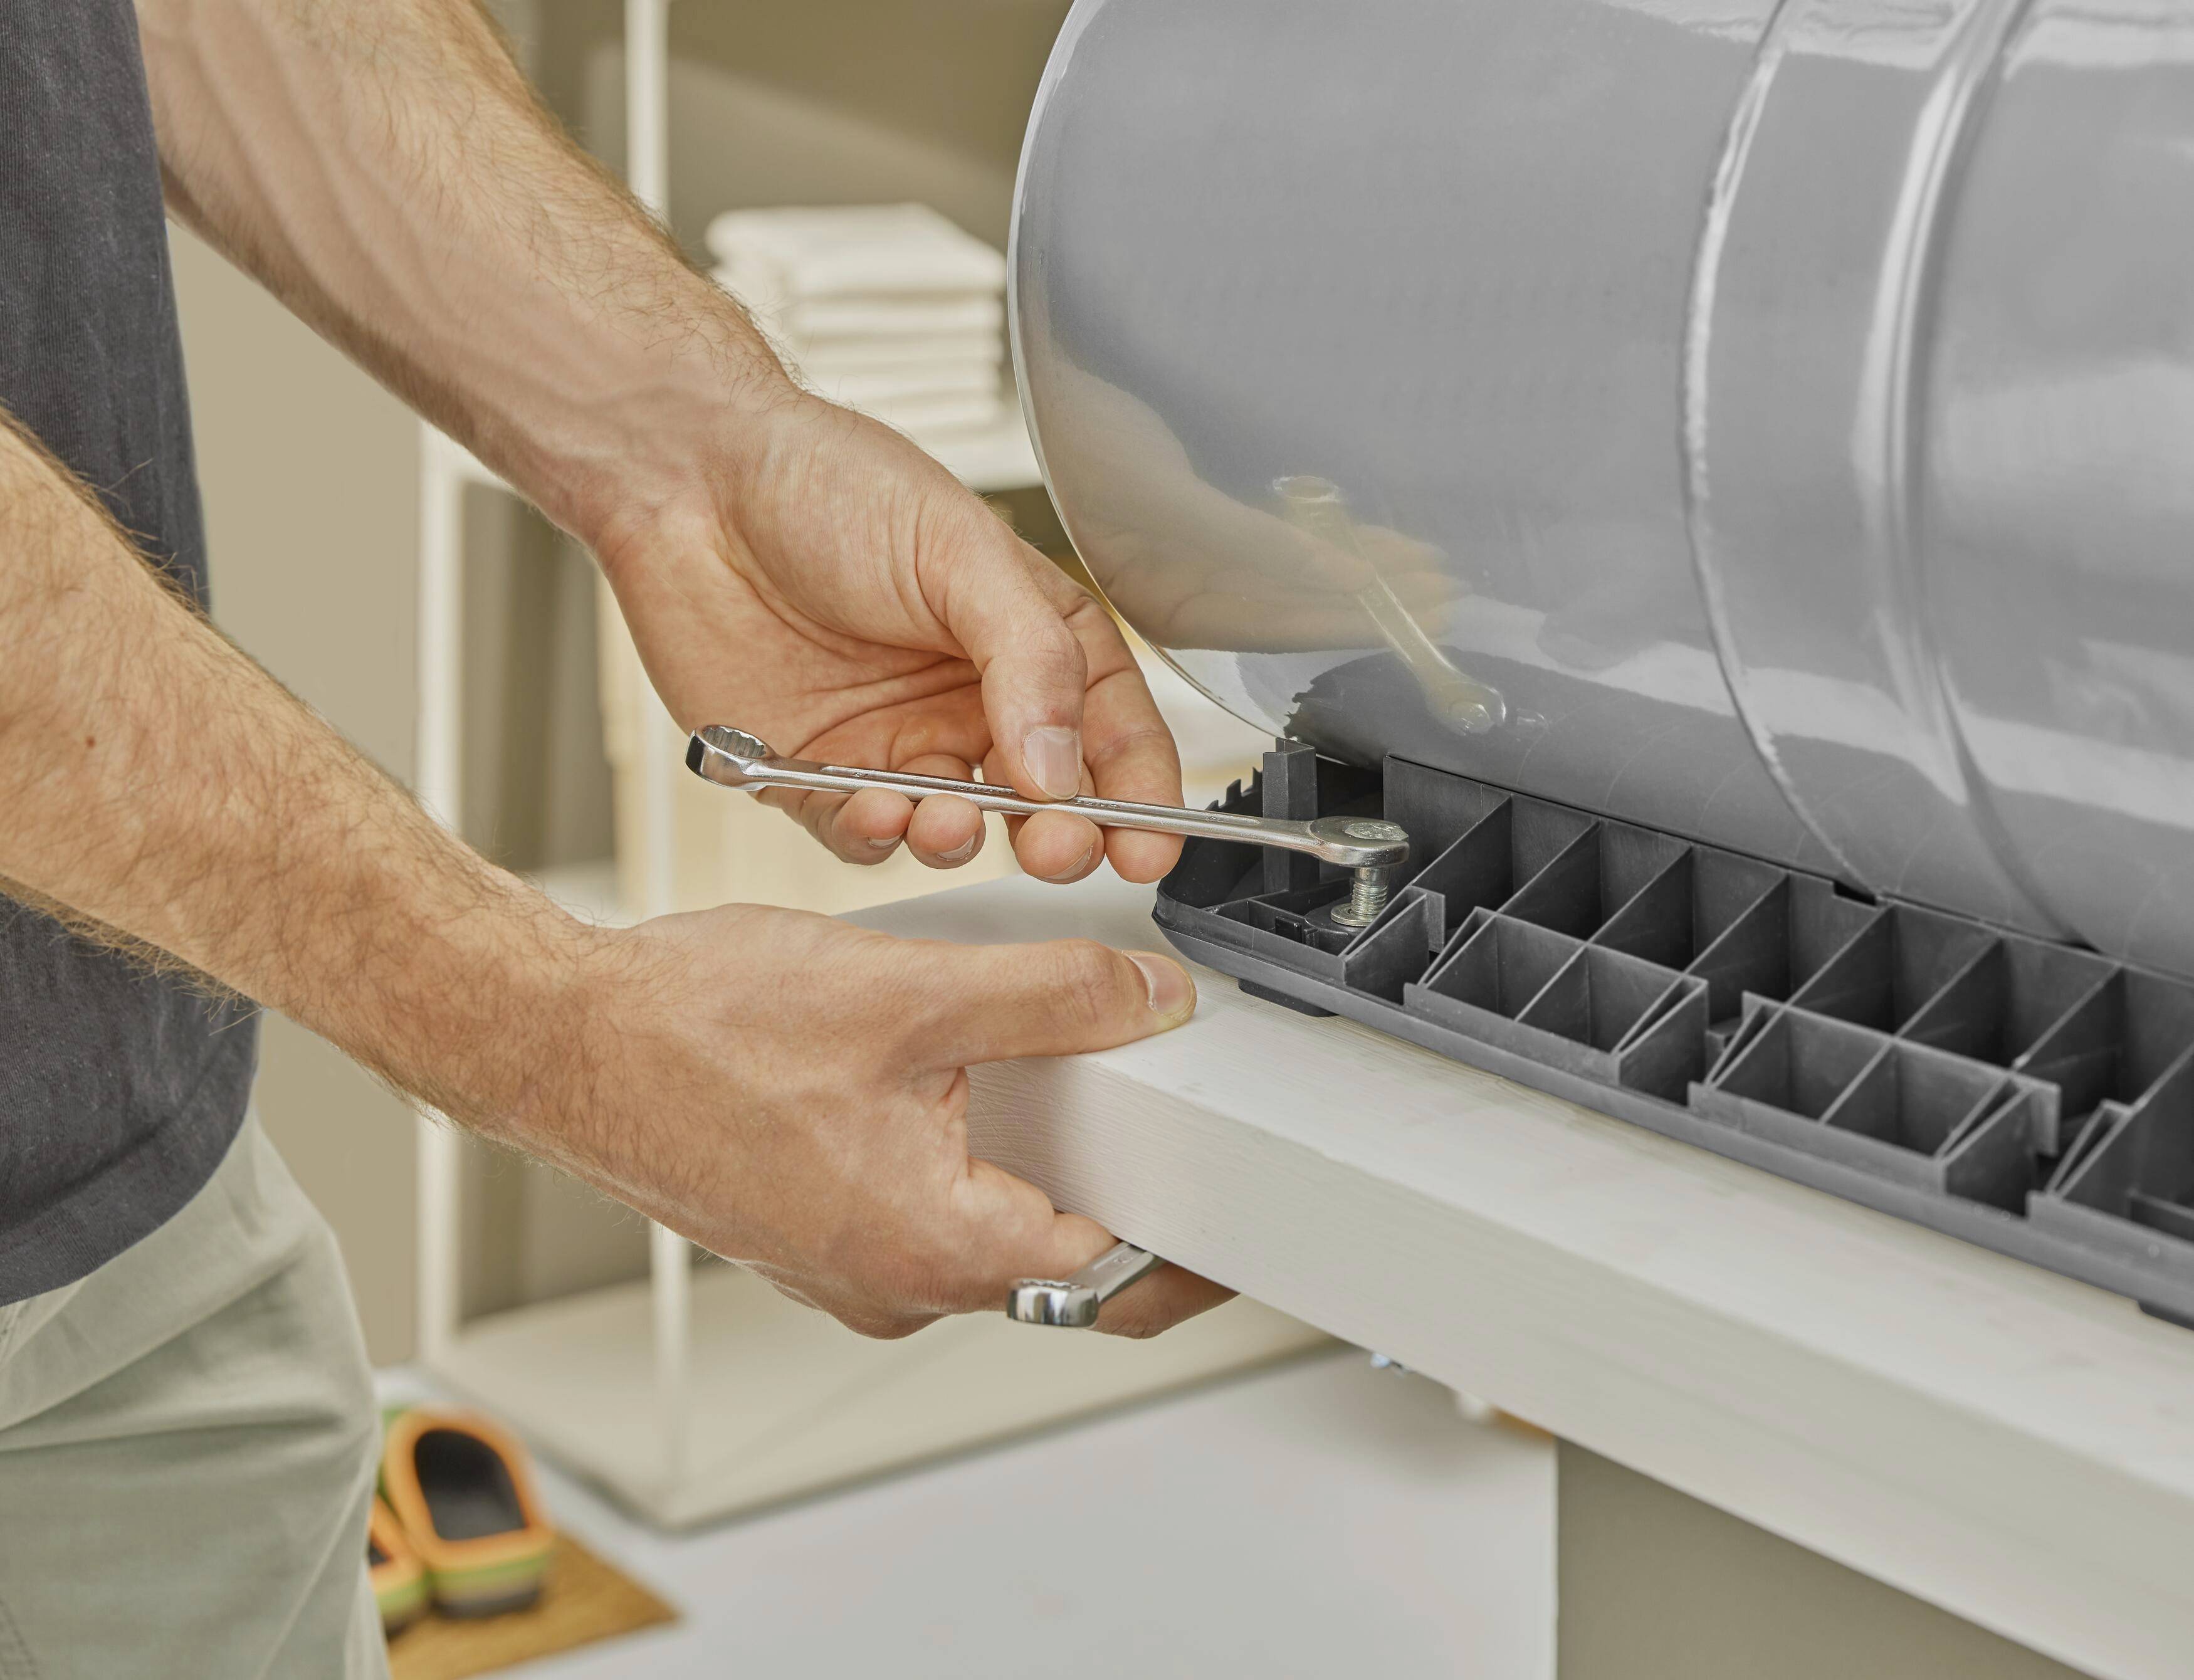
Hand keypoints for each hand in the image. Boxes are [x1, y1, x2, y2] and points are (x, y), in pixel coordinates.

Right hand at [522, 903, 1229, 1337]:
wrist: (559, 1039)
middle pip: (1058, 1261)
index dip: (1198, 1242)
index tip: (1247, 1218)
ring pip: (987, 1229)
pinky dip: (966, 1156)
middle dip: (1124, 1197)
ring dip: (1036, 1164)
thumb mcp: (913, 992)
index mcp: (934, 1250)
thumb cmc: (693, 1034)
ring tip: (1066, 1080)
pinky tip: (959, 1079)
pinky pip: (923, 1208)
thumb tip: (1147, 998)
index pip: (1119, 1278)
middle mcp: (893, 1283)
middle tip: (1173, 1130)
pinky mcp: (814, 1231)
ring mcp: (848, 1266)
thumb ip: (1055, 995)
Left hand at [587, 391, 1184, 887]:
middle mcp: (971, 702)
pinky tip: (874, 807)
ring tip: (950, 814)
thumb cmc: (827, 483)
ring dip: (961, 838)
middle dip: (1060, 837)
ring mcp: (897, 743)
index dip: (1139, 796)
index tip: (1146, 845)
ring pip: (956, 830)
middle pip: (1045, 802)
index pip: (1111, 733)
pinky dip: (876, 836)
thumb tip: (1064, 768)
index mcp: (1028, 640)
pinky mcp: (816, 775)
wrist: (689, 482)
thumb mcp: (959, 551)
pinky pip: (862, 834)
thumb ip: (1029, 659)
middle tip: (1056, 848)